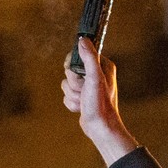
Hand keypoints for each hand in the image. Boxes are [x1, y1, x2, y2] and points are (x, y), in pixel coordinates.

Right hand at [61, 38, 137, 164]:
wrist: (100, 127)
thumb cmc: (101, 103)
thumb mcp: (95, 78)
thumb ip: (89, 58)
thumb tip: (82, 39)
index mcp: (101, 65)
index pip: (79, 54)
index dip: (74, 65)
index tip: (75, 72)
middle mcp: (94, 74)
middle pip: (70, 71)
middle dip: (74, 84)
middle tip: (84, 91)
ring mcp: (87, 86)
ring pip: (66, 84)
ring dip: (73, 95)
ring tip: (84, 101)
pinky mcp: (81, 97)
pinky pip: (66, 95)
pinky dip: (72, 103)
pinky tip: (82, 108)